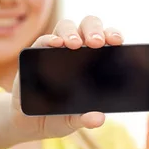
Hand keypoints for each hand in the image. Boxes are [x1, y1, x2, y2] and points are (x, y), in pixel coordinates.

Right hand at [10, 16, 123, 139]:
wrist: (30, 122)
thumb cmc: (61, 116)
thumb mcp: (75, 120)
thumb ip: (86, 119)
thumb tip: (98, 119)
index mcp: (96, 61)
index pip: (108, 40)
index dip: (113, 35)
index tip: (117, 41)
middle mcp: (78, 50)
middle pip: (89, 27)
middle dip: (95, 30)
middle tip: (97, 43)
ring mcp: (56, 50)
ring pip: (67, 27)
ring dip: (72, 32)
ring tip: (74, 44)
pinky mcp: (36, 54)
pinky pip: (43, 40)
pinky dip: (49, 39)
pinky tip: (55, 43)